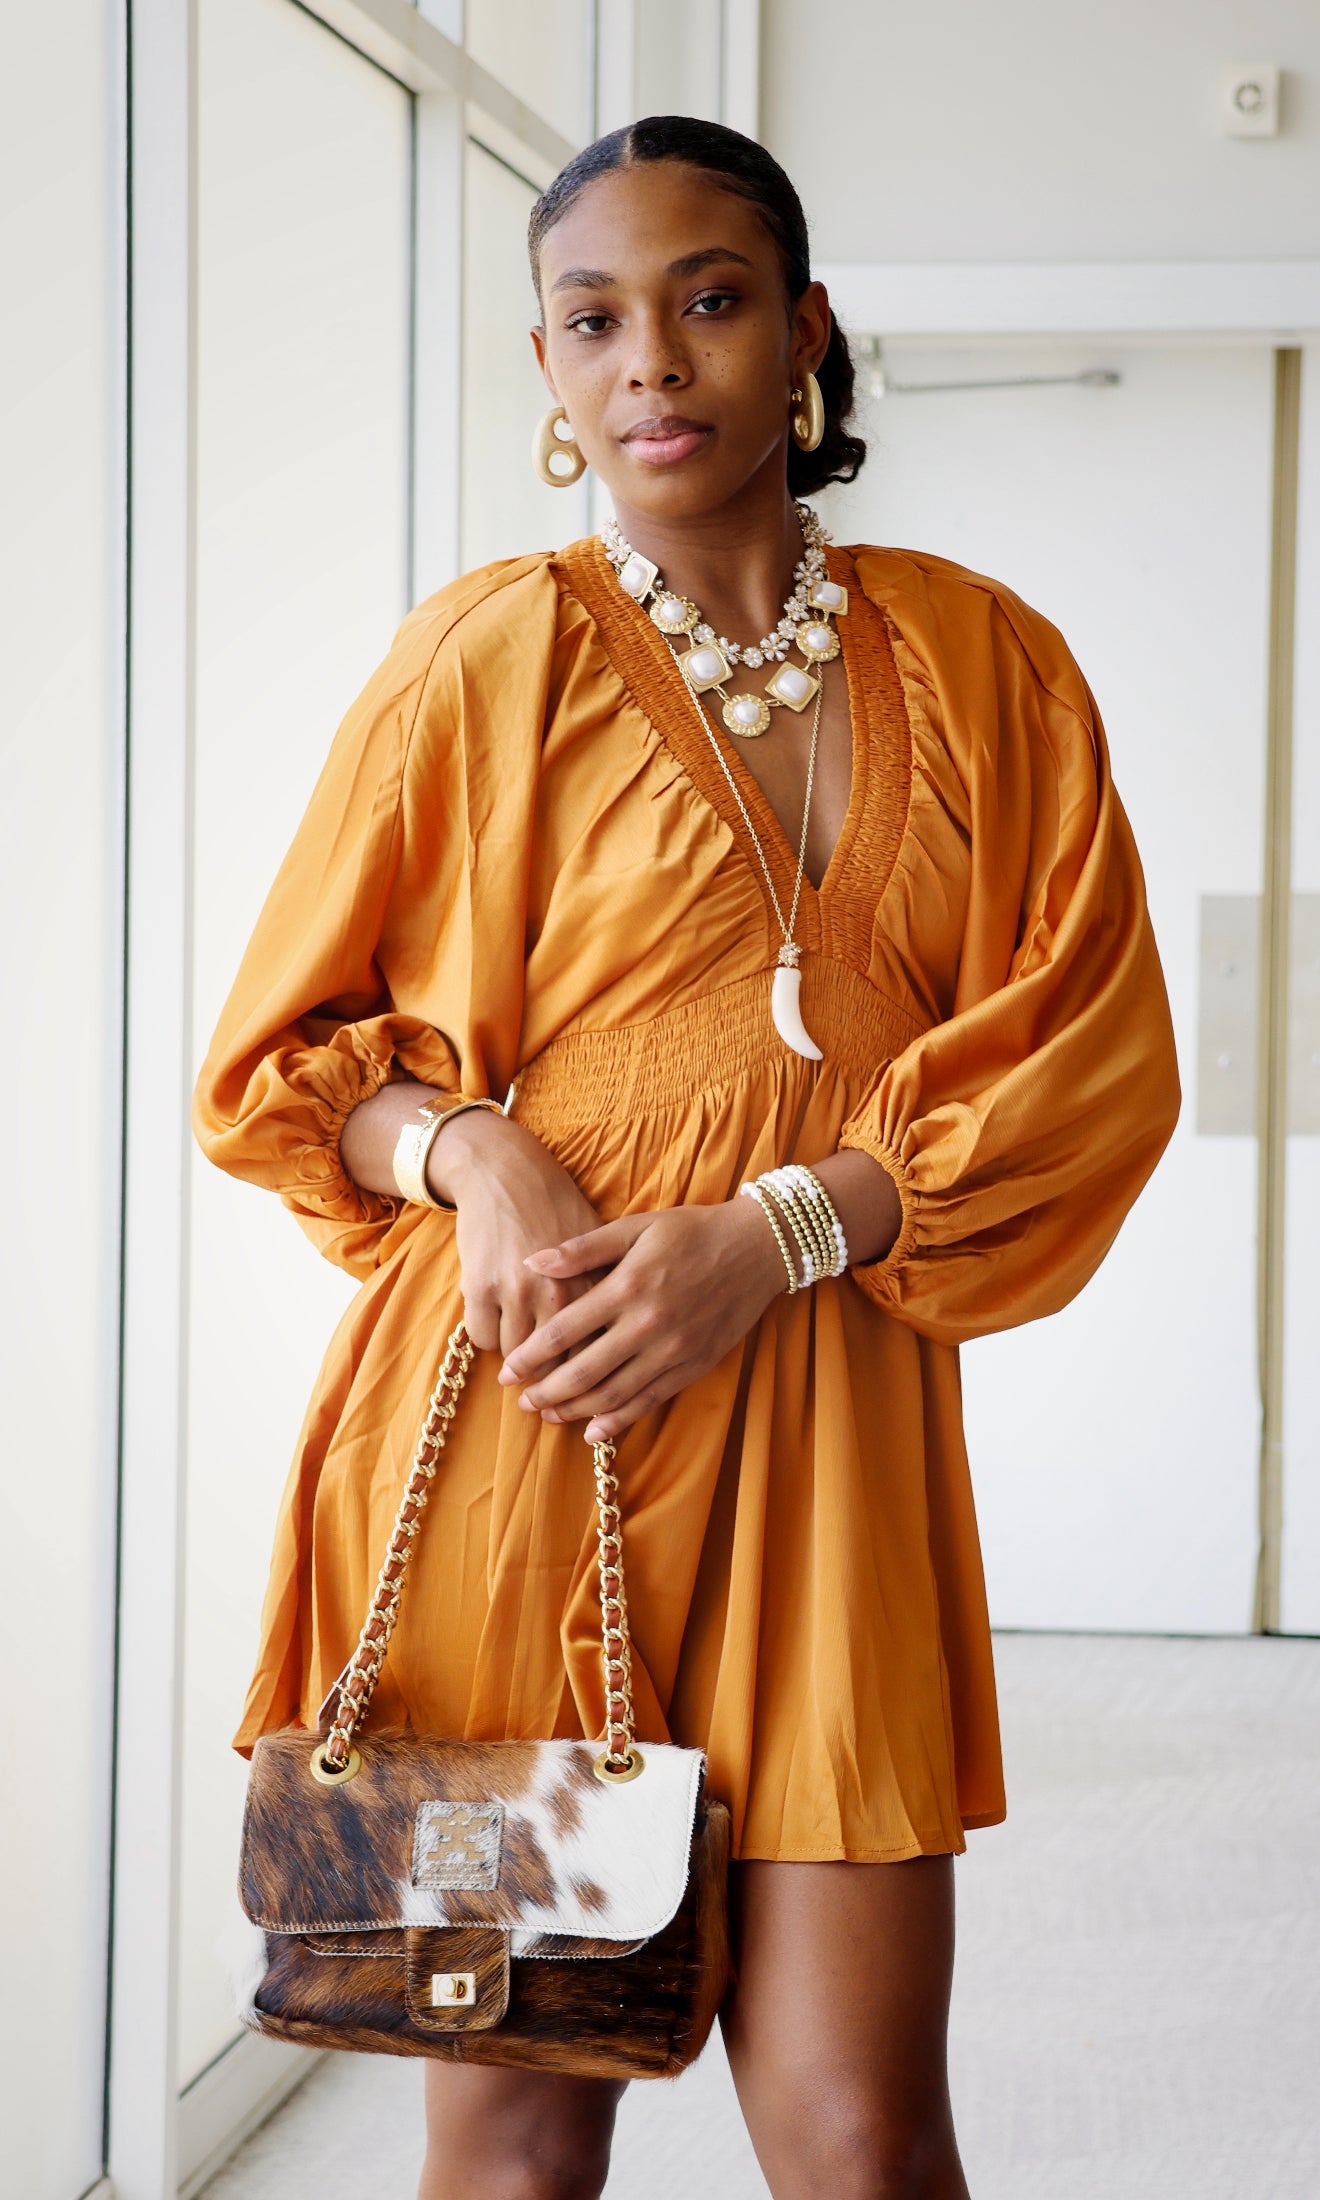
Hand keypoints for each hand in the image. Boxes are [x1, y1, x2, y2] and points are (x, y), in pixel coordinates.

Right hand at [430, 1109, 609, 1359]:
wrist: (504, 1170)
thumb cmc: (556, 1205)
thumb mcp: (598, 1241)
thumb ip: (609, 1287)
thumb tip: (623, 1335)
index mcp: (592, 1283)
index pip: (597, 1350)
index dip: (590, 1374)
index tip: (582, 1384)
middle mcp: (558, 1292)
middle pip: (557, 1364)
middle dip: (551, 1379)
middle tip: (544, 1381)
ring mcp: (516, 1290)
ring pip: (516, 1355)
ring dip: (517, 1356)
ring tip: (520, 1346)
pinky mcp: (480, 1287)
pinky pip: (483, 1339)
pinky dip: (488, 1338)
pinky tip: (496, 1322)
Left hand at [496, 1196, 790, 1441]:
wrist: (758, 1247)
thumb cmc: (692, 1231)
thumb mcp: (636, 1227)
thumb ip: (583, 1249)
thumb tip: (532, 1262)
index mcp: (627, 1286)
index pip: (563, 1331)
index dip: (530, 1356)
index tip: (507, 1371)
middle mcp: (647, 1324)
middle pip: (583, 1372)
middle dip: (546, 1392)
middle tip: (521, 1402)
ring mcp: (672, 1350)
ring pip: (613, 1394)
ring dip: (575, 1410)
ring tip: (548, 1415)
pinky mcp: (693, 1365)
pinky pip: (649, 1400)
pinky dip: (618, 1420)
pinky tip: (594, 1430)